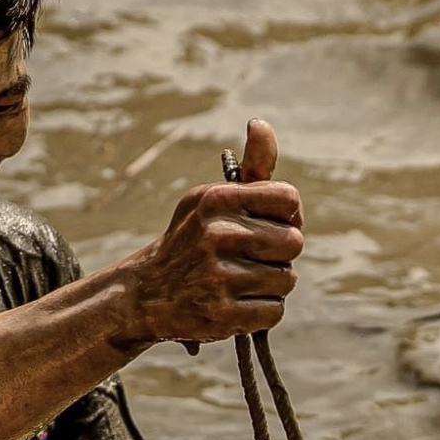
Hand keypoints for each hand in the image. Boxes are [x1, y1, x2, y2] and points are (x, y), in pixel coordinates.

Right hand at [120, 119, 303, 346]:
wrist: (145, 293)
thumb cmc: (191, 240)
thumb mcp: (211, 199)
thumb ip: (250, 168)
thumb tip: (261, 123)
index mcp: (216, 200)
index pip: (288, 200)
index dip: (288, 215)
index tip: (270, 223)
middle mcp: (215, 235)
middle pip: (294, 243)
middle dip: (280, 253)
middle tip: (253, 257)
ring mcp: (218, 278)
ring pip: (287, 279)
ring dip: (271, 283)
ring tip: (241, 281)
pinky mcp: (222, 315)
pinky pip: (275, 311)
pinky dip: (263, 310)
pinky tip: (238, 303)